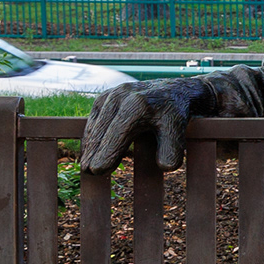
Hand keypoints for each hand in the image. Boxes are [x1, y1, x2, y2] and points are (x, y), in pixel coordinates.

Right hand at [80, 77, 211, 174]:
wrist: (171, 90)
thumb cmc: (173, 114)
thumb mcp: (177, 130)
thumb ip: (173, 149)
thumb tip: (164, 166)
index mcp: (138, 105)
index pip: (118, 134)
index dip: (107, 153)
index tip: (97, 170)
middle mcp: (121, 96)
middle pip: (103, 130)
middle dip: (94, 152)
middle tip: (87, 173)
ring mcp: (111, 94)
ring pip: (96, 124)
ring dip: (89, 146)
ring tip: (85, 167)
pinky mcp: (105, 96)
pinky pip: (94, 119)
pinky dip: (91, 135)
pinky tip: (88, 150)